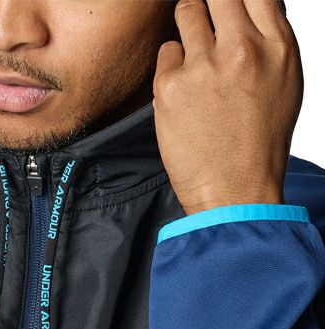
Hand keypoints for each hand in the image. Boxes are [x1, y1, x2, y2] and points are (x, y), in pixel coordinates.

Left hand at [152, 0, 302, 214]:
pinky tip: (183, 90)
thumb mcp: (284, 83)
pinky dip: (171, 64)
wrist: (234, 188)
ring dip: (188, 27)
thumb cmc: (259, 142)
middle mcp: (241, 49)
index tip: (225, 4)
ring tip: (194, 58)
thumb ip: (268, 40)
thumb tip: (248, 10)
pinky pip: (165, 50)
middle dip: (209, 4)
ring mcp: (203, 65)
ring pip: (186, 11)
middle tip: (205, 20)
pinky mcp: (170, 85)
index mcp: (277, 47)